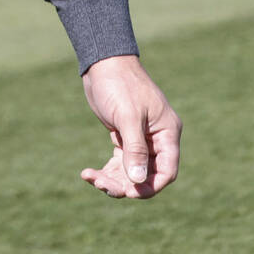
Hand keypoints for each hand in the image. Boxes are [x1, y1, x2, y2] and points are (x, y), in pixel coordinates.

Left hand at [80, 54, 180, 198]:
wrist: (101, 61)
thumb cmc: (119, 83)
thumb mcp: (128, 116)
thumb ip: (135, 149)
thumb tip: (138, 182)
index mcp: (167, 132)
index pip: (166, 171)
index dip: (150, 186)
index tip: (129, 192)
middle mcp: (156, 138)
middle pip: (146, 174)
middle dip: (125, 184)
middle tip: (101, 184)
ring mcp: (140, 138)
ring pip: (131, 171)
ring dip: (112, 179)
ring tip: (90, 177)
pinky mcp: (124, 136)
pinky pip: (119, 162)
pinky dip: (106, 170)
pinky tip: (87, 173)